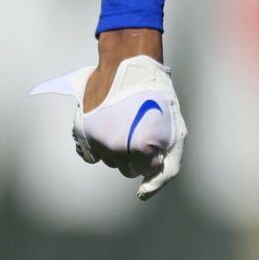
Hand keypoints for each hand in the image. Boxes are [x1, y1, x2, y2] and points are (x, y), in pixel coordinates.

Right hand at [29, 30, 185, 200]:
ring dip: (118, 148)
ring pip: (110, 161)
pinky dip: (99, 147)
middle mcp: (116, 146)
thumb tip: (143, 194)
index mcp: (141, 147)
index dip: (155, 152)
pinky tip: (109, 127)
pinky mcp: (83, 131)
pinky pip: (90, 156)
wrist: (128, 65)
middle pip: (127, 170)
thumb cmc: (157, 97)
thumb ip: (166, 168)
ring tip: (126, 121)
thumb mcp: (175, 131)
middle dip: (137, 153)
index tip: (156, 131)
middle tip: (141, 125)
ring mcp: (97, 139)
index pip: (147, 170)